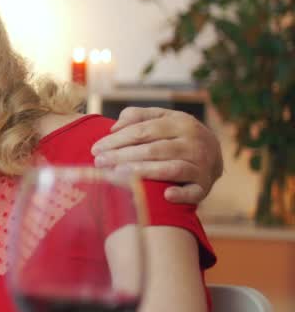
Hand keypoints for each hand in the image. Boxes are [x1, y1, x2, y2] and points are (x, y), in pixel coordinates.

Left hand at [91, 107, 222, 203]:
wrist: (214, 152)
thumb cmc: (177, 135)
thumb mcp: (163, 118)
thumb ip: (138, 116)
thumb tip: (115, 127)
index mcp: (180, 123)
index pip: (143, 131)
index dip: (117, 140)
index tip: (96, 149)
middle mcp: (193, 143)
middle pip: (153, 150)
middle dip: (122, 156)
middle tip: (99, 163)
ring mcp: (201, 165)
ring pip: (169, 169)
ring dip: (142, 173)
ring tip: (116, 176)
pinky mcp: (204, 185)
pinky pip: (194, 192)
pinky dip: (181, 194)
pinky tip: (165, 195)